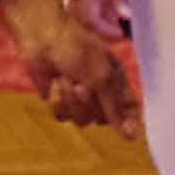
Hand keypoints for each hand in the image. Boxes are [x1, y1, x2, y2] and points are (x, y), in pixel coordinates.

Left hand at [0, 0, 141, 139]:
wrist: (43, 37)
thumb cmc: (77, 47)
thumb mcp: (101, 76)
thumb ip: (115, 108)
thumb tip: (131, 138)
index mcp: (117, 82)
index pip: (131, 111)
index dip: (129, 123)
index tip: (125, 132)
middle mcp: (100, 93)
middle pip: (102, 120)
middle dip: (89, 103)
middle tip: (83, 83)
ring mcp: (79, 99)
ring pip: (81, 121)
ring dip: (71, 100)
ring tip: (66, 78)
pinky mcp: (59, 101)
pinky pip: (61, 116)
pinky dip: (57, 100)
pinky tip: (54, 83)